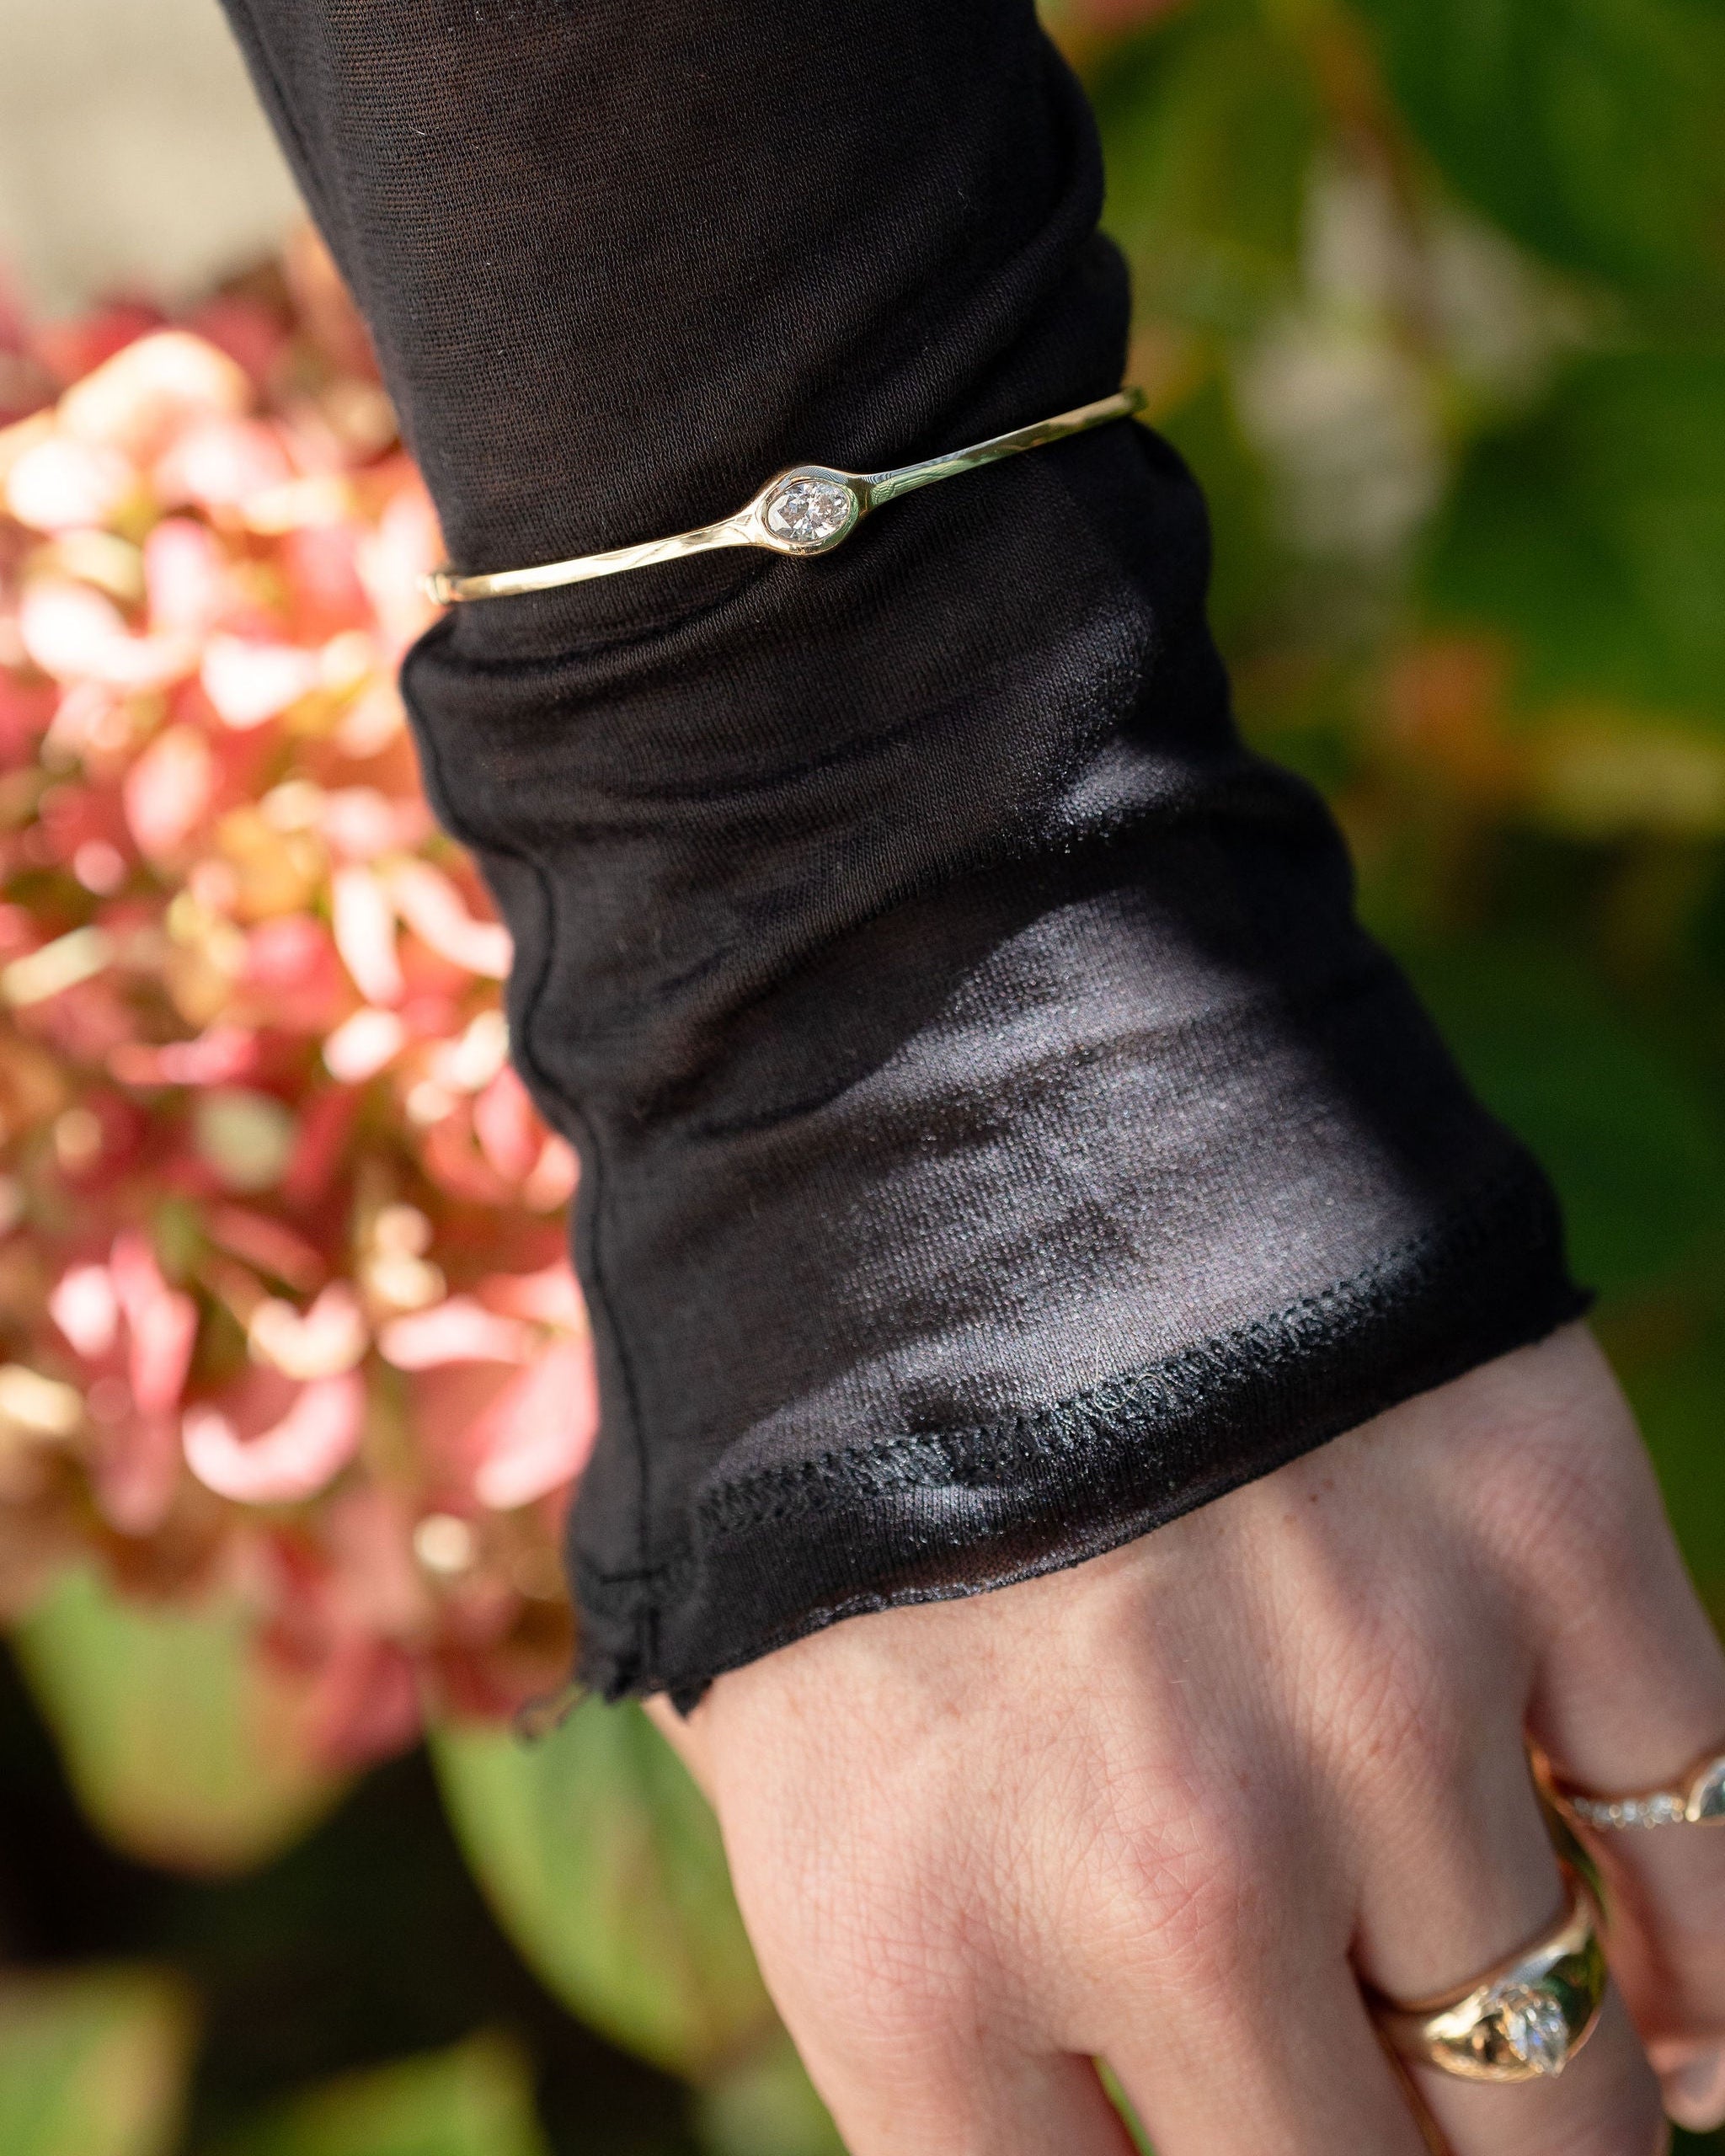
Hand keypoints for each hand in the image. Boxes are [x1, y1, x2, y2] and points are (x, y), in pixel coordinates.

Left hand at [650, 1325, 1724, 2152]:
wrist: (924, 1067)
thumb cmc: (822, 1423)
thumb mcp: (767, 1731)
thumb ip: (917, 1981)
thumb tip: (1090, 2130)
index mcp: (911, 1942)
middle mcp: (1163, 1868)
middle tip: (1359, 2129)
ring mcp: (1380, 1699)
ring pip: (1570, 2090)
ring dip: (1550, 2118)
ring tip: (1515, 2102)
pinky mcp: (1542, 1532)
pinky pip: (1709, 1847)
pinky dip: (1715, 1978)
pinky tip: (1686, 2026)